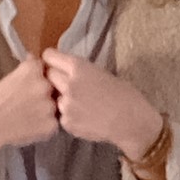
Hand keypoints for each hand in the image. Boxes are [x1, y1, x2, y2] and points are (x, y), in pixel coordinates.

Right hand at [0, 58, 65, 170]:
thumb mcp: (7, 78)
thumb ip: (25, 70)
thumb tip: (34, 58)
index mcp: (32, 69)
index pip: (43, 67)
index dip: (37, 77)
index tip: (27, 86)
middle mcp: (44, 84)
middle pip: (51, 86)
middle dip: (44, 93)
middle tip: (26, 104)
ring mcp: (50, 105)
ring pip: (54, 105)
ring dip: (45, 110)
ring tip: (27, 117)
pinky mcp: (52, 124)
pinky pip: (53, 123)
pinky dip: (44, 126)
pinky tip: (29, 127)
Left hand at [42, 46, 164, 163]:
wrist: (132, 121)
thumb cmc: (125, 94)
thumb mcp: (101, 73)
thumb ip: (80, 71)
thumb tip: (65, 70)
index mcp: (78, 67)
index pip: (49, 56)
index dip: (51, 59)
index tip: (52, 63)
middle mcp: (68, 84)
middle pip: (48, 76)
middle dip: (54, 78)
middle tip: (67, 84)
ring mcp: (65, 105)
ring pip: (54, 97)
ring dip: (62, 99)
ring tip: (81, 104)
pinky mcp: (66, 122)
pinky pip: (61, 115)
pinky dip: (69, 115)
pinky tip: (85, 117)